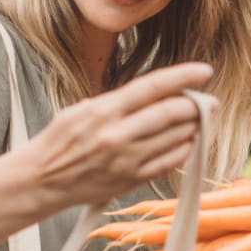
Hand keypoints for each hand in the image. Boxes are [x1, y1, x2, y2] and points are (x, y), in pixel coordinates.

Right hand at [21, 63, 214, 207]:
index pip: (153, 87)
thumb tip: (156, 93)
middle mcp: (118, 135)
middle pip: (171, 113)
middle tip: (209, 101)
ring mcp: (127, 160)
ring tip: (199, 120)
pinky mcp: (132, 179)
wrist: (42, 180)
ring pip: (176, 138)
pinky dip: (185, 149)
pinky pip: (170, 162)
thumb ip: (119, 101)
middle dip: (197, 105)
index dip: (183, 76)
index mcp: (104, 111)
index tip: (204, 71)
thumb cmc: (60, 141)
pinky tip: (188, 141)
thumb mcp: (83, 109)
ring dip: (194, 127)